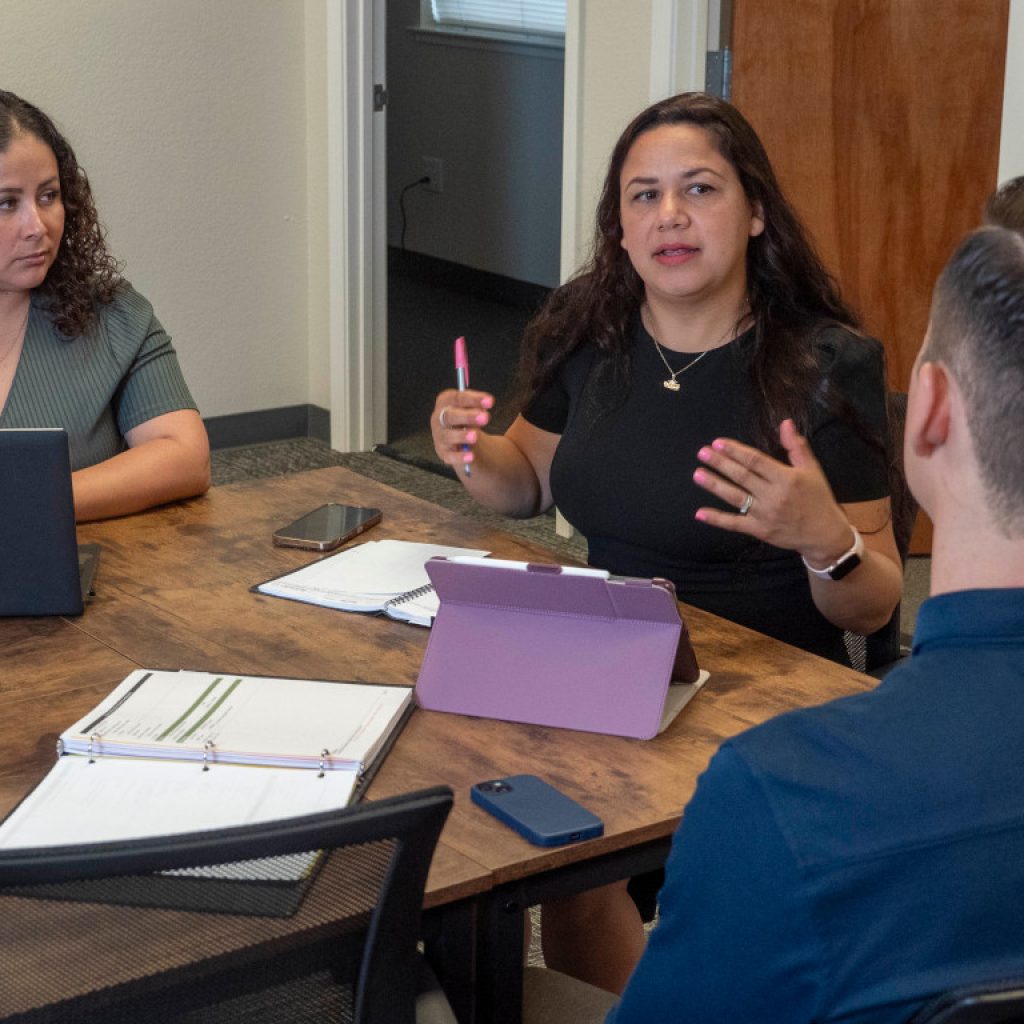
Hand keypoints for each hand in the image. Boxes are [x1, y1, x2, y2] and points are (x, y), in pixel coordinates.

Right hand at [430, 388, 494, 473]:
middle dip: (467, 416)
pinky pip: (450, 455)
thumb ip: (479, 406)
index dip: (473, 399)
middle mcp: (438, 418)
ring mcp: (439, 436)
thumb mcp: (472, 409)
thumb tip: (488, 402)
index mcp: (445, 402)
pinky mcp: (443, 452)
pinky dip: (460, 456)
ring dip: (462, 435)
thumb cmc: (467, 419)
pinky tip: (471, 456)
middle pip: (450, 416)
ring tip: (475, 436)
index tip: (490, 402)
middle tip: (485, 418)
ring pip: (448, 435)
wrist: (462, 440)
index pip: (457, 398)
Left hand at [692, 419, 853, 564]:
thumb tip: (785, 423)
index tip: (718, 443)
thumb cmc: (818, 498)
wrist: (825, 534)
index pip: (755, 461)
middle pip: (742, 477)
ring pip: (735, 497)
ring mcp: (764, 514)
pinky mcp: (759, 530)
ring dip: (714, 485)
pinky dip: (717, 519)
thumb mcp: (812, 469)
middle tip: (702, 453)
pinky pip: (734, 524)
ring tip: (697, 474)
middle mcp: (773, 495)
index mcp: (786, 478)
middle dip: (720, 463)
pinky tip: (700, 513)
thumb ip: (796, 446)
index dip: (735, 451)